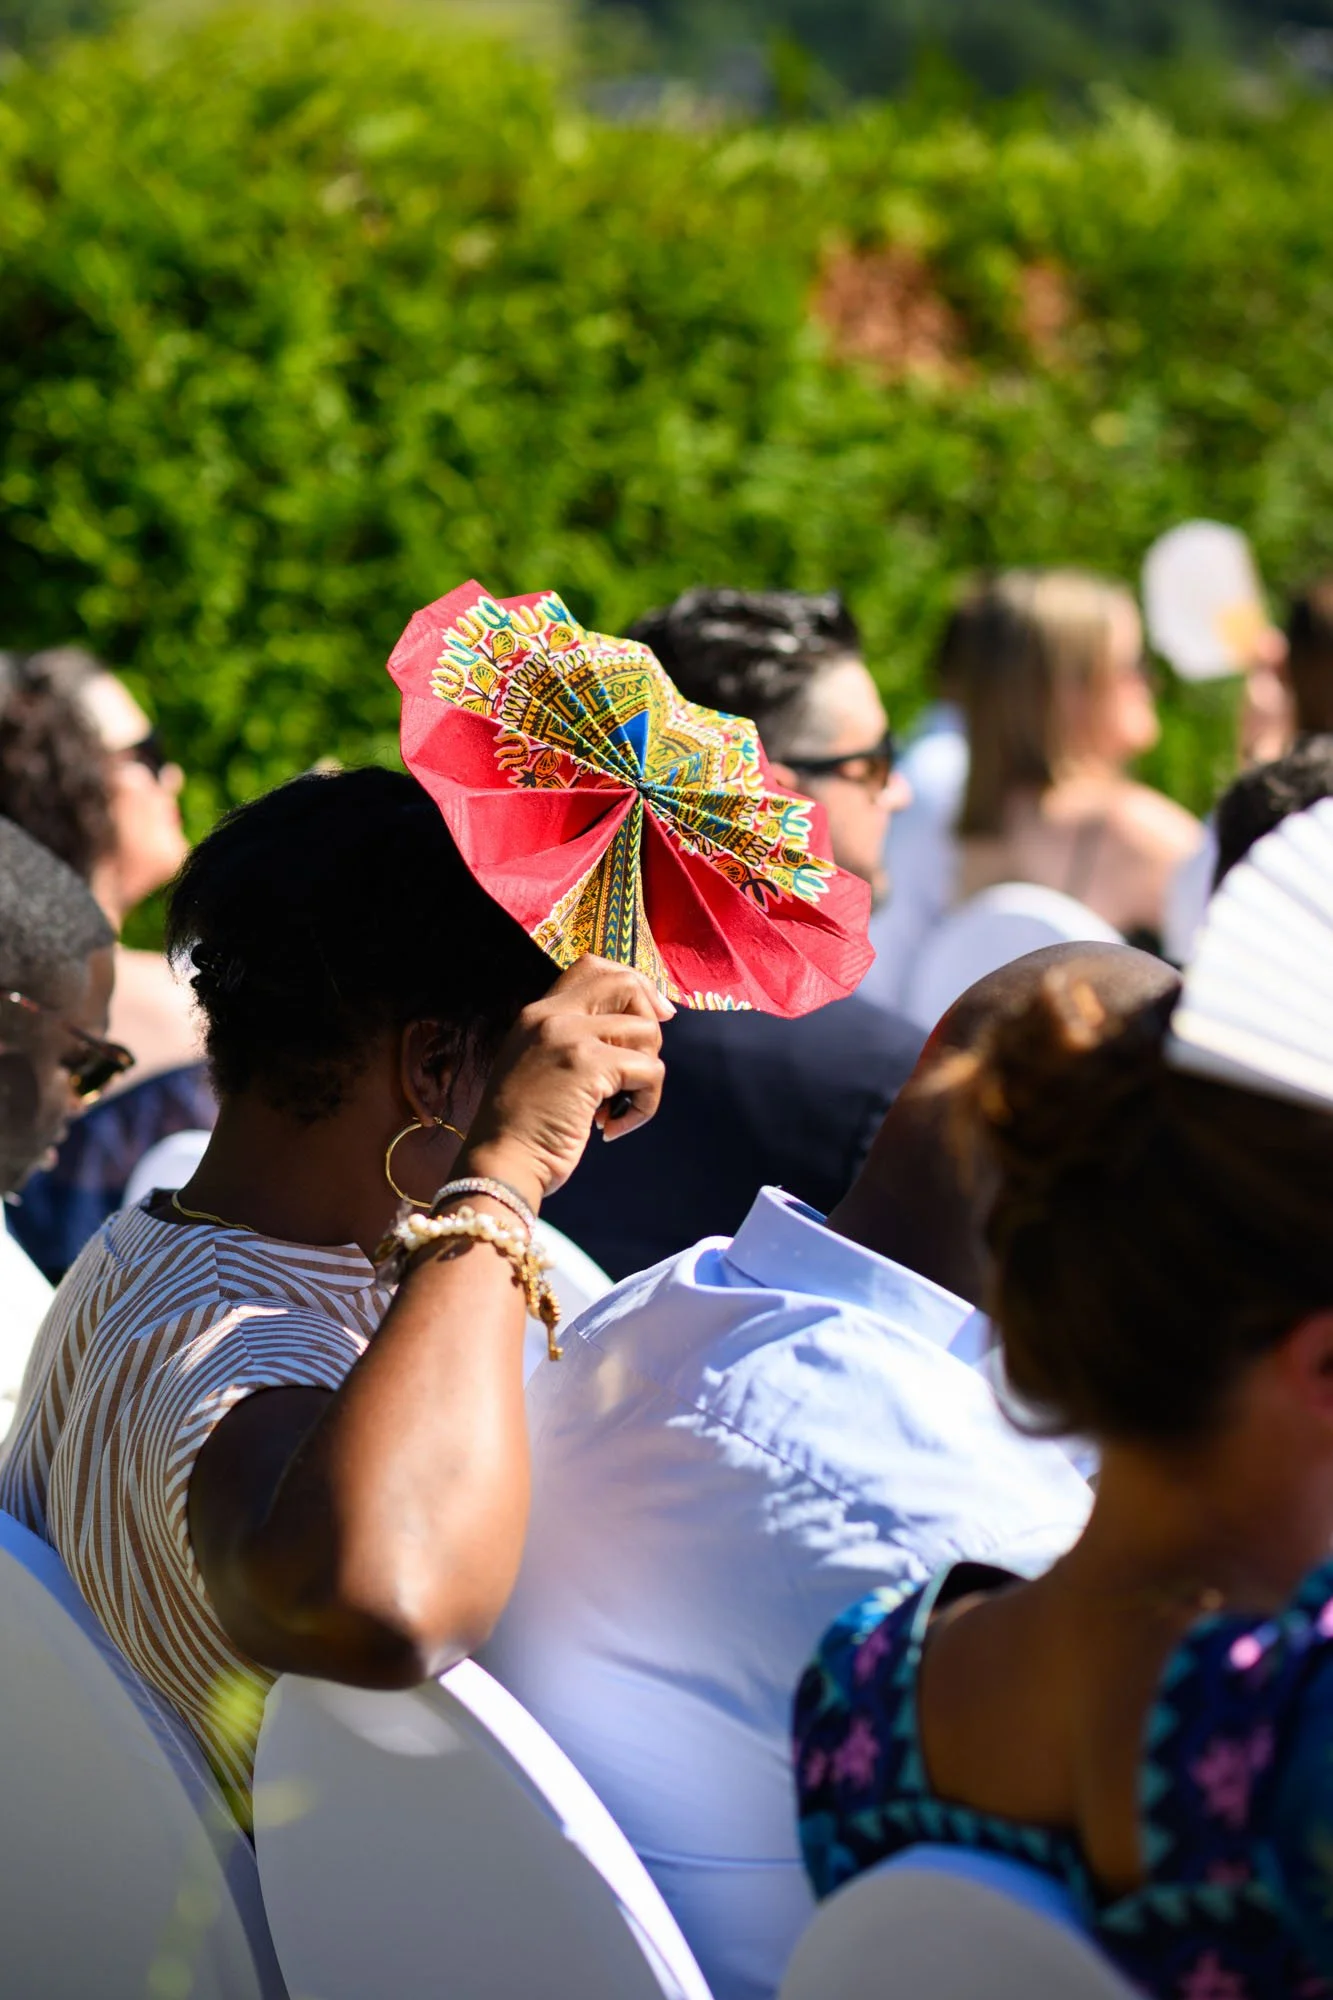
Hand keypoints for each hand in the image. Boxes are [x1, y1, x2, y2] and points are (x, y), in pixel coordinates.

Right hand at [458, 956, 672, 1204]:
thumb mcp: (541, 1067)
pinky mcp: (589, 1065)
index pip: (593, 967)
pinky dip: (645, 1105)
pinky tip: (615, 1126)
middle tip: (640, 1064)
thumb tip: (640, 1028)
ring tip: (617, 1106)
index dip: (632, 985)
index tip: (651, 1017)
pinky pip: (650, 1071)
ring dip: (645, 1076)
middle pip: (625, 982)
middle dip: (650, 1021)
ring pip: (647, 1032)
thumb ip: (574, 1041)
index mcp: (537, 1014)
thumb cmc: (523, 1128)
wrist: (501, 1162)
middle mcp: (552, 1015)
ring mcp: (570, 1036)